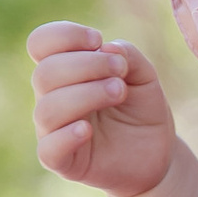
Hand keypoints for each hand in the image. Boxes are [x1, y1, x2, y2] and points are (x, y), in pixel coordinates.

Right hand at [28, 22, 179, 196]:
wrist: (157, 154)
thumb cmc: (142, 110)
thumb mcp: (145, 77)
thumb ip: (128, 56)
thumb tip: (105, 47)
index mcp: (65, 71)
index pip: (40, 43)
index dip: (64, 35)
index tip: (97, 39)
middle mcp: (52, 97)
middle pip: (45, 73)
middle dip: (86, 65)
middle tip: (120, 71)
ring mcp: (54, 130)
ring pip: (48, 108)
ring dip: (86, 94)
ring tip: (119, 92)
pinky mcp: (62, 161)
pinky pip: (49, 149)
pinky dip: (66, 136)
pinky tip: (87, 129)